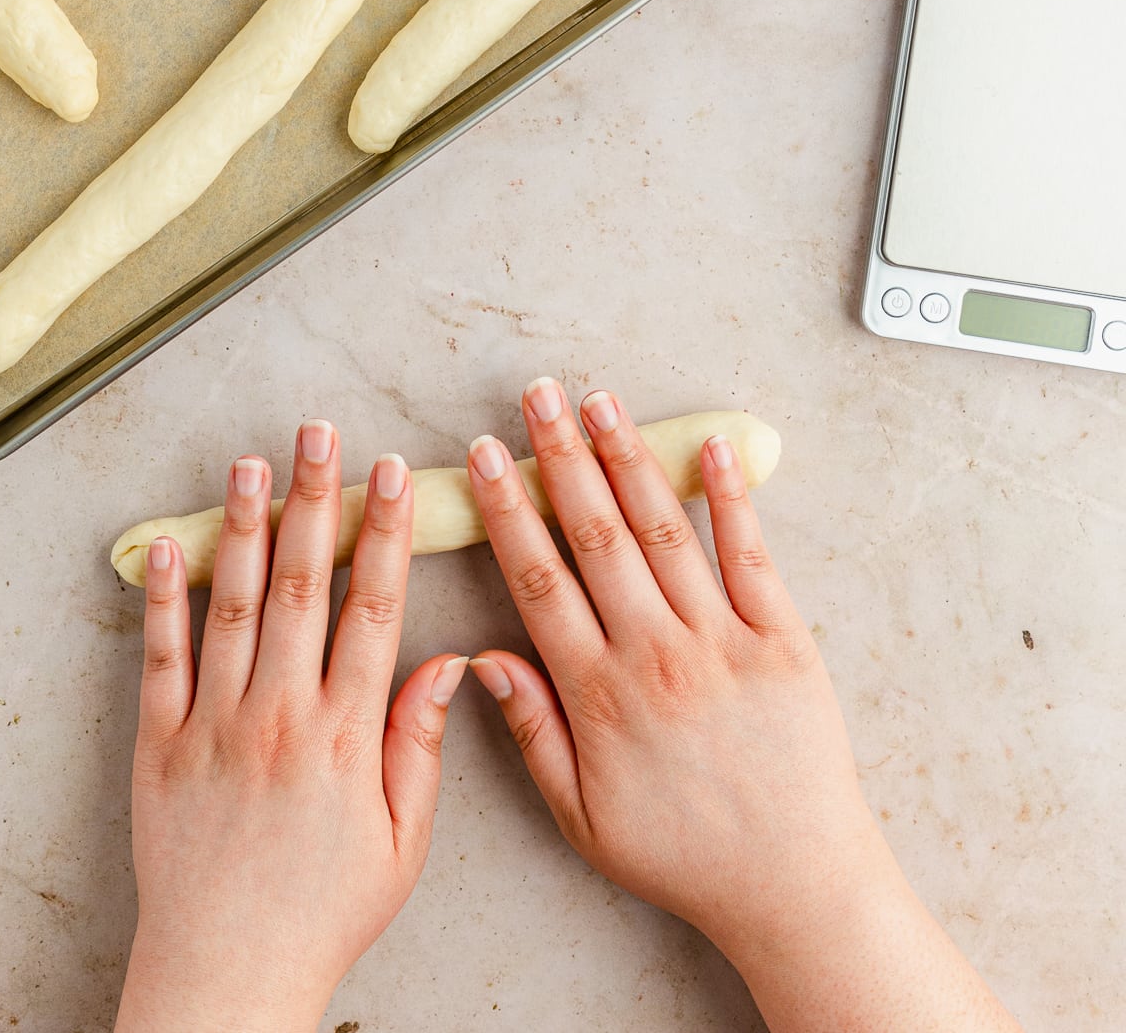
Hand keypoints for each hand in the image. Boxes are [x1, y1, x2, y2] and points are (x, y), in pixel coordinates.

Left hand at [115, 421, 466, 1032]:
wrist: (230, 973)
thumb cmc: (325, 912)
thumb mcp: (404, 841)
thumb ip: (422, 745)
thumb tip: (450, 663)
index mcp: (346, 735)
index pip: (372, 608)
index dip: (384, 534)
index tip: (393, 475)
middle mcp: (281, 715)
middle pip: (300, 585)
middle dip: (314, 500)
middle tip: (319, 433)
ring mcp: (215, 725)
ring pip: (231, 606)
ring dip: (242, 527)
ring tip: (251, 463)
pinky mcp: (160, 745)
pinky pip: (160, 659)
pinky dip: (162, 600)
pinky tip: (169, 546)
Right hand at [468, 380, 1020, 1031]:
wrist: (795, 883)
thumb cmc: (684, 857)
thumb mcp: (583, 818)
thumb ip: (532, 733)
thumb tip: (482, 660)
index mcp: (602, 695)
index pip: (540, 580)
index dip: (509, 510)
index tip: (487, 456)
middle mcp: (657, 654)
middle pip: (597, 534)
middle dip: (562, 457)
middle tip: (538, 394)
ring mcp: (723, 640)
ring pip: (664, 530)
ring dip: (629, 459)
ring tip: (601, 401)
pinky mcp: (783, 639)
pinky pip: (750, 554)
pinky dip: (731, 497)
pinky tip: (711, 446)